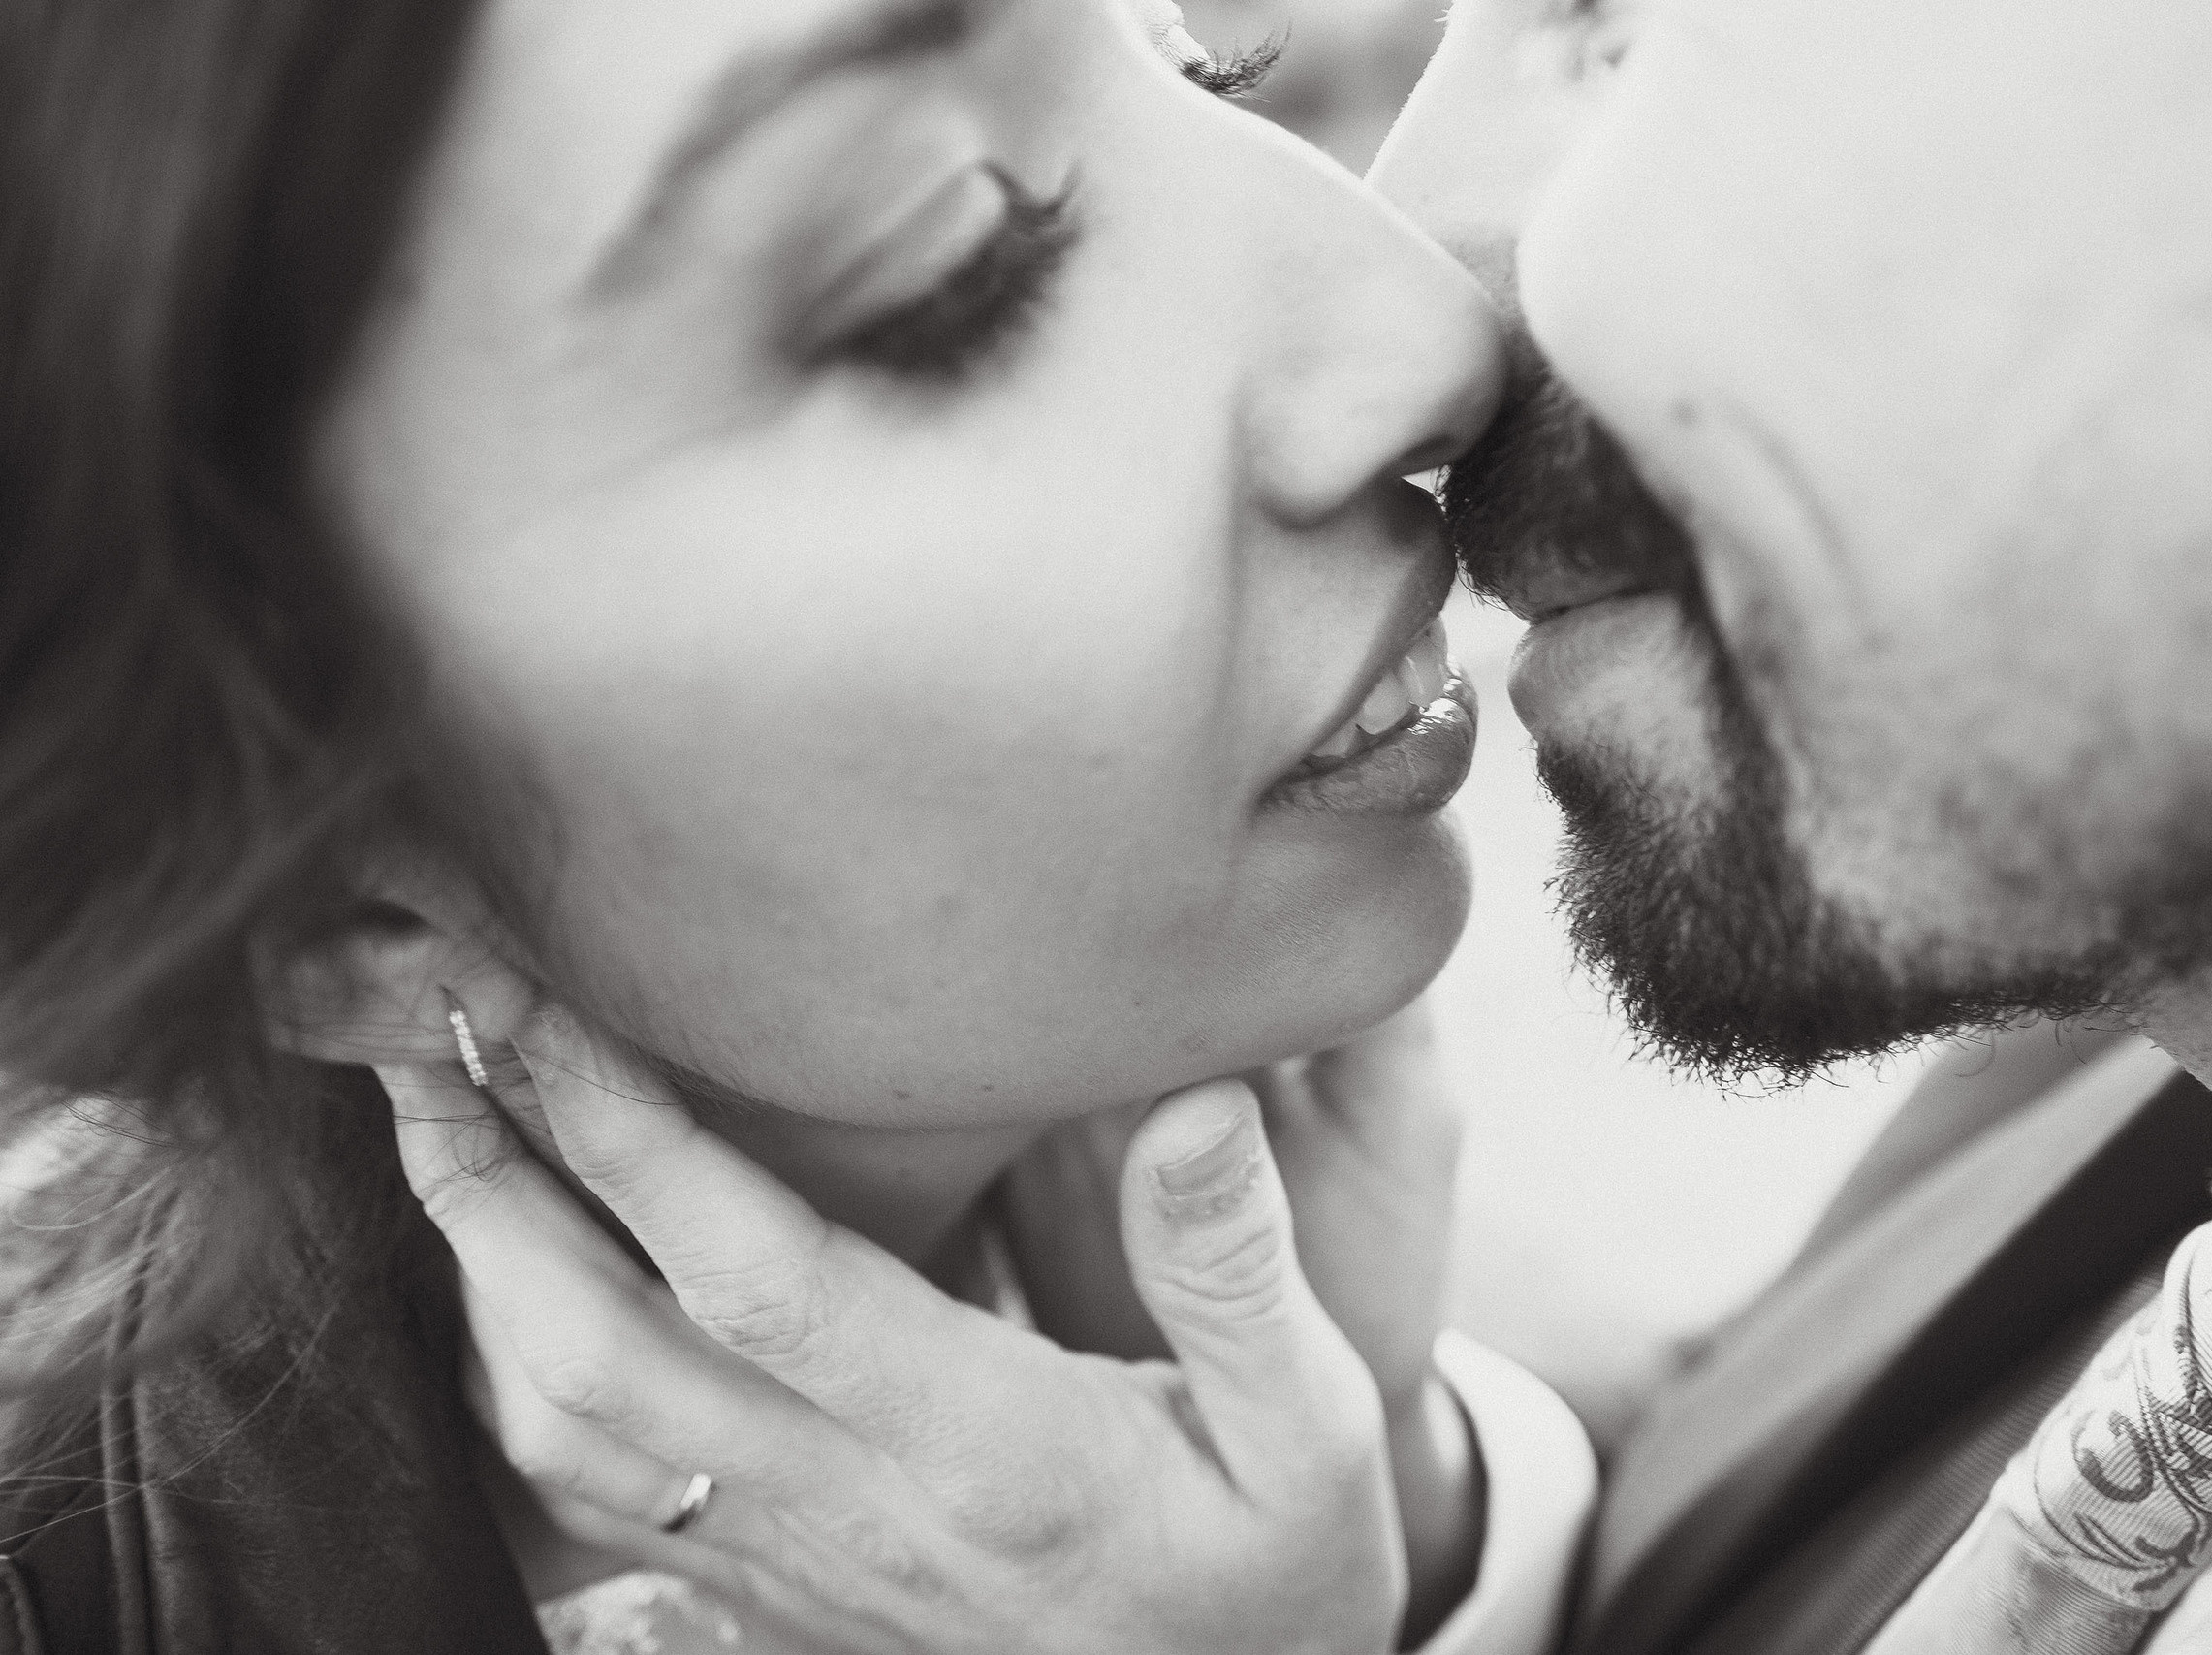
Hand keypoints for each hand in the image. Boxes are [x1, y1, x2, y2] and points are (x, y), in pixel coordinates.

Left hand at [382, 1008, 1408, 1654]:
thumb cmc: (1273, 1563)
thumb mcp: (1312, 1426)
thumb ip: (1238, 1270)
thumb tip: (1194, 1107)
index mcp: (986, 1448)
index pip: (765, 1282)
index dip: (638, 1140)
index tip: (549, 1004)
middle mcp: (854, 1509)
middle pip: (602, 1355)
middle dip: (491, 1188)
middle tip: (421, 1029)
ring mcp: (791, 1564)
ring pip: (562, 1436)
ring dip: (473, 1279)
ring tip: (433, 1125)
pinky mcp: (765, 1593)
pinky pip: (575, 1507)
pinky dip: (497, 1386)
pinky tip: (484, 1291)